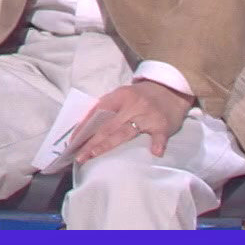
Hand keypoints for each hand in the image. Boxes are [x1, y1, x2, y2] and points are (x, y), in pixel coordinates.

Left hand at [71, 80, 194, 162]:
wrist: (170, 89)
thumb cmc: (141, 96)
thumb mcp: (123, 95)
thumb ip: (107, 108)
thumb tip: (86, 125)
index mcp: (119, 96)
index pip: (97, 112)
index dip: (84, 127)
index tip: (73, 141)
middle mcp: (132, 105)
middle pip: (108, 126)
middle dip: (91, 142)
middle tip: (79, 155)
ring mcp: (147, 115)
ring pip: (125, 132)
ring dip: (108, 144)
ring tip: (94, 154)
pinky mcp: (163, 125)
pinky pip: (159, 136)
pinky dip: (157, 144)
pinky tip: (155, 152)